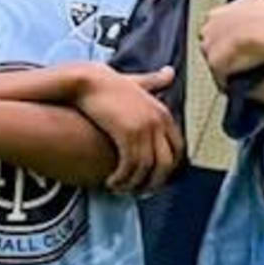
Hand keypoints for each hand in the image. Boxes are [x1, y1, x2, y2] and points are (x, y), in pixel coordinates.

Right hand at [78, 65, 181, 193]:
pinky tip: (112, 183)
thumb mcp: (137, 84)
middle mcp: (160, 121)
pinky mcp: (128, 133)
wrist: (86, 79)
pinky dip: (123, 178)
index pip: (177, 149)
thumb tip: (170, 72)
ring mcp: (146, 128)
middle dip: (154, 181)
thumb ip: (153, 82)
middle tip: (139, 191)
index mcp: (163, 113)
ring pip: (148, 168)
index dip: (167, 167)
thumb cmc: (107, 83)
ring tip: (120, 189)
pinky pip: (132, 166)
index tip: (153, 178)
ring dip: (134, 184)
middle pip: (167, 163)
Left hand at [199, 0, 263, 78]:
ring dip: (229, 66)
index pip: (218, 25)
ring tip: (247, 68)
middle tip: (247, 53)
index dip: (232, 32)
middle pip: (214, 44)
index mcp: (218, 14)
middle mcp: (209, 31)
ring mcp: (212, 51)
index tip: (246, 35)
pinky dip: (232, 81)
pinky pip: (223, 79)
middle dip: (226, 49)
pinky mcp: (218, 68)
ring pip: (218, 62)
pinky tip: (244, 81)